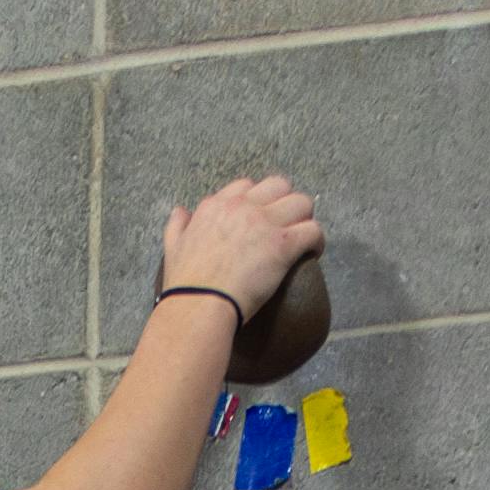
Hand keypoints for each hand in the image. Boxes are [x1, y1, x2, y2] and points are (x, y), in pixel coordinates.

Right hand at [158, 174, 323, 321]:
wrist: (199, 304)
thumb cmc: (185, 283)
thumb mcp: (173, 247)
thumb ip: (178, 226)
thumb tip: (180, 211)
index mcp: (216, 205)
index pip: (246, 187)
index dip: (258, 201)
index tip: (261, 219)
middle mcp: (242, 207)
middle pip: (279, 186)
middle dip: (286, 202)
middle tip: (287, 226)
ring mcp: (264, 223)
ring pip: (302, 202)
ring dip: (304, 219)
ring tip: (302, 239)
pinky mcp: (283, 244)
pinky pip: (313, 230)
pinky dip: (316, 241)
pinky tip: (313, 254)